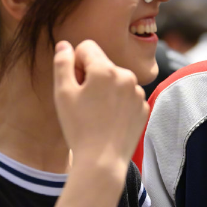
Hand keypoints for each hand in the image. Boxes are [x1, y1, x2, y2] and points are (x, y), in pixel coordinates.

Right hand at [53, 40, 148, 179]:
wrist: (102, 161)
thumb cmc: (79, 128)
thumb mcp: (63, 93)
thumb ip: (62, 63)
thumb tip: (65, 45)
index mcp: (106, 69)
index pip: (87, 47)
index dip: (76, 63)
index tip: (75, 83)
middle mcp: (127, 76)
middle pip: (103, 64)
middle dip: (91, 76)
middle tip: (84, 102)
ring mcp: (138, 92)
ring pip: (116, 80)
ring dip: (106, 89)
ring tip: (97, 113)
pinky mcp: (144, 107)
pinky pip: (127, 96)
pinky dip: (118, 103)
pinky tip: (110, 120)